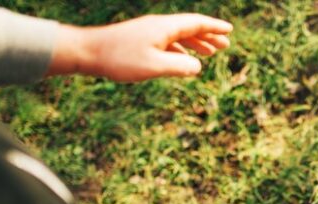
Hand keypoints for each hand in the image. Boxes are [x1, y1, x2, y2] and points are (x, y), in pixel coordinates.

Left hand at [47, 13, 232, 81]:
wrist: (88, 52)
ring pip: (179, 36)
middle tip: (225, 45)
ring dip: (195, 43)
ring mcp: (148, 33)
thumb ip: (180, 67)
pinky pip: (168, 43)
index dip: (214, 27)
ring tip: (209, 53)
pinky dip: (181, 50)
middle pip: (189, 28)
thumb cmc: (120, 59)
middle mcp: (158, 27)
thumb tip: (197, 67)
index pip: (195, 23)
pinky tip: (183, 60)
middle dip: (208, 36)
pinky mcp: (140, 41)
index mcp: (164, 28)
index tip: (229, 30)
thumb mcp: (154, 66)